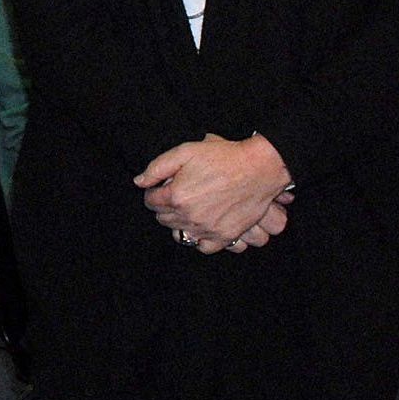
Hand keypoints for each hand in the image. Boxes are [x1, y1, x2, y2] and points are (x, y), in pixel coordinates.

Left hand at [138, 134, 291, 252]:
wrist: (259, 169)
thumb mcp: (184, 152)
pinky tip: (200, 225)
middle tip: (177, 195)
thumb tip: (139, 182)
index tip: (161, 187)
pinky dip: (198, 239)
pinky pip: (203, 247)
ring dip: (179, 222)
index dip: (153, 192)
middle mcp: (190, 216)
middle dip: (165, 206)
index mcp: (176, 196)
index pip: (150, 201)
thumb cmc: (222, 157)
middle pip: (163, 218)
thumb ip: (157, 168)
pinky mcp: (225, 236)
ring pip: (180, 233)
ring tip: (188, 209)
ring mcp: (208, 229)